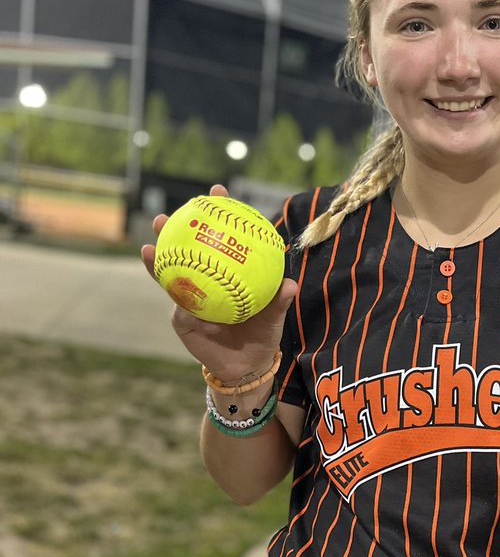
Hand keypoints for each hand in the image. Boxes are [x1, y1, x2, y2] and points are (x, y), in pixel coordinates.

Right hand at [141, 183, 297, 380]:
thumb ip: (279, 301)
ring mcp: (190, 299)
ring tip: (150, 246)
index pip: (220, 237)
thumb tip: (291, 284)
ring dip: (159, 260)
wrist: (247, 365)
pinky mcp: (182, 320)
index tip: (217, 190)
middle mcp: (204, 280)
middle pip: (185, 250)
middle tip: (167, 215)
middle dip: (173, 230)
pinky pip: (179, 309)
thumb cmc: (262, 335)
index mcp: (226, 272)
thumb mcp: (273, 318)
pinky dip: (176, 300)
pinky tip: (172, 294)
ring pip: (171, 276)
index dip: (218, 213)